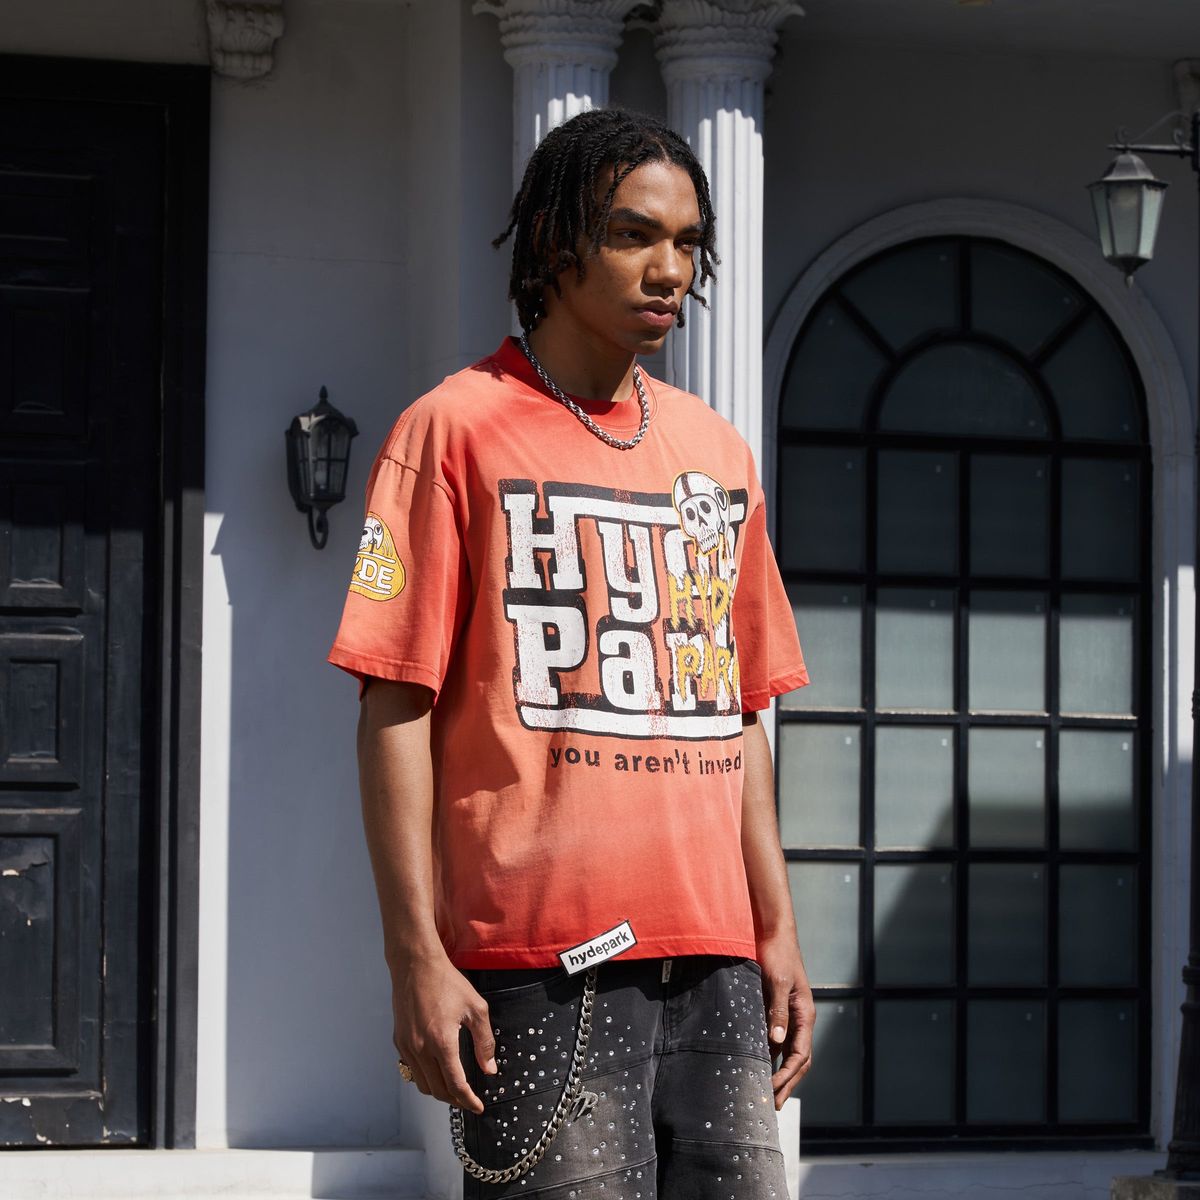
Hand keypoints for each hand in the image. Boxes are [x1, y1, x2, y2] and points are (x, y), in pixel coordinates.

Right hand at [389, 949, 496, 1113]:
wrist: (416, 965)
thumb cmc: (447, 982)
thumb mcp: (476, 1009)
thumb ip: (484, 1042)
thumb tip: (489, 1069)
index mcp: (442, 1042)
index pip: (455, 1085)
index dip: (468, 1100)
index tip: (478, 1107)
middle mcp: (420, 1049)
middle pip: (438, 1090)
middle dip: (455, 1100)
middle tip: (469, 1100)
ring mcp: (406, 1046)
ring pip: (422, 1084)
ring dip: (439, 1091)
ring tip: (454, 1088)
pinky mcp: (399, 1041)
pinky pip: (411, 1070)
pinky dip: (425, 1077)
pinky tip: (437, 1070)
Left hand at [757, 933, 815, 1109]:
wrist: (773, 931)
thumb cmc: (777, 954)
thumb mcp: (776, 982)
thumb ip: (777, 1012)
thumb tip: (776, 1043)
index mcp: (805, 1014)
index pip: (800, 1055)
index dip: (787, 1076)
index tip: (772, 1090)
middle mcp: (800, 1019)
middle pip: (799, 1060)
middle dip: (787, 1083)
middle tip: (773, 1105)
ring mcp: (791, 1015)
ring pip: (789, 1052)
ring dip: (781, 1073)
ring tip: (768, 1093)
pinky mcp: (778, 1009)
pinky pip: (778, 1039)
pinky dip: (772, 1056)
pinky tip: (760, 1065)